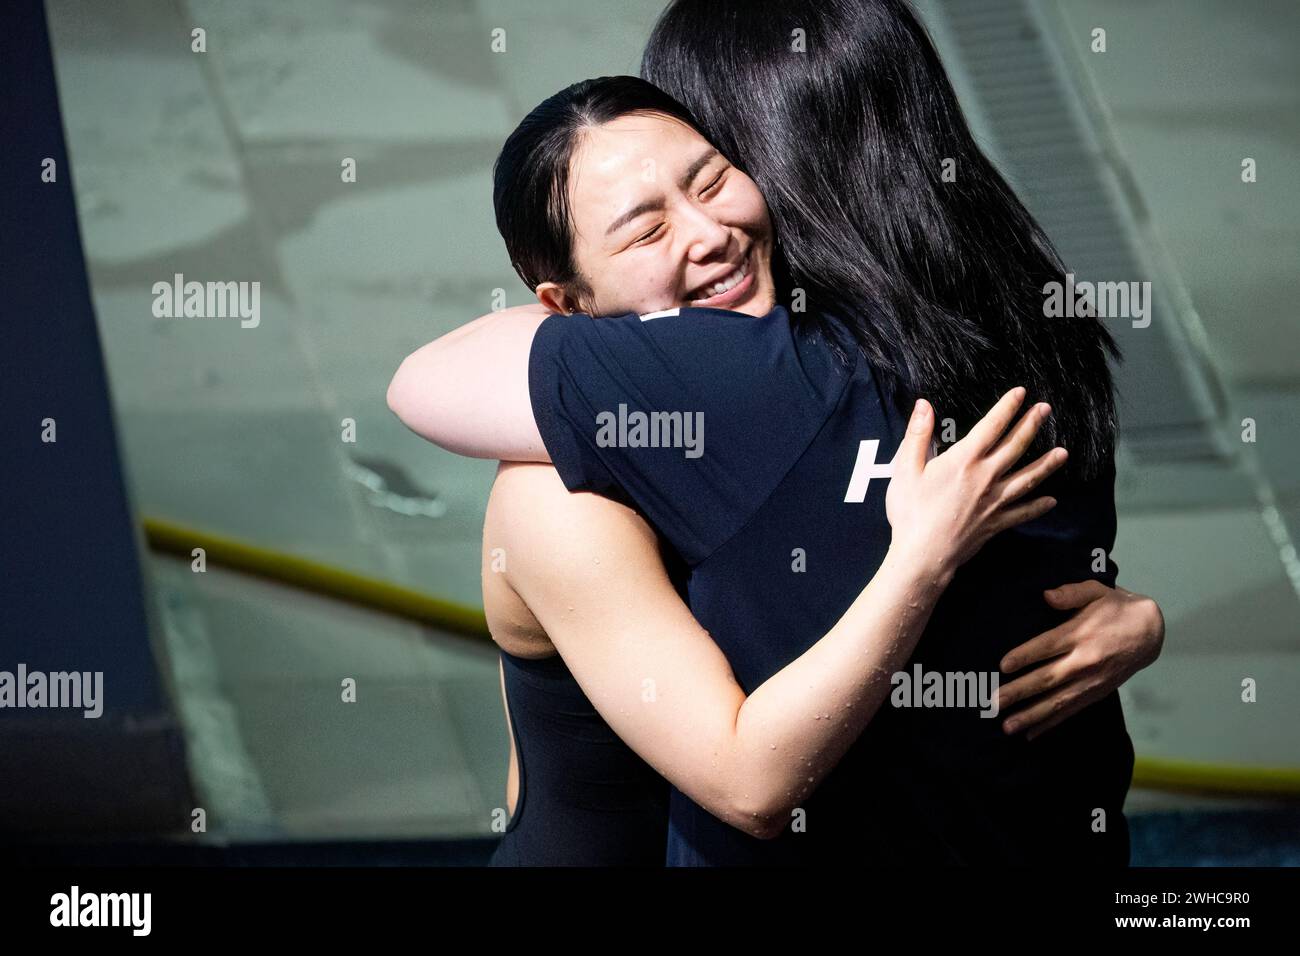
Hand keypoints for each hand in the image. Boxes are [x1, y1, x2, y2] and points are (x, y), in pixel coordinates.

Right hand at [885, 386, 1067, 580]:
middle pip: (1016, 446)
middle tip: (1046, 410)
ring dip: (1046, 464)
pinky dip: (1038, 506)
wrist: (923, 555)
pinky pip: (1023, 512)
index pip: (991, 426)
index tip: (1020, 393)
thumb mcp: (906, 469)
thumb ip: (918, 435)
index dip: (1007, 407)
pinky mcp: (996, 523)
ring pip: (1027, 478)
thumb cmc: (911, 512)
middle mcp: (985, 477)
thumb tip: (924, 405)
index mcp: (963, 460)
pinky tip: (1051, 501)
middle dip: (1032, 425)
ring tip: (1063, 453)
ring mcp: (994, 501)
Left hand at [997, 580, 1164, 739]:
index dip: (1024, 656)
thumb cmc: (1115, 607)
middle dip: (1018, 692)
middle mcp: (1085, 661)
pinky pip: (1071, 711)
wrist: (1151, 631)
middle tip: (992, 703)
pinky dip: (1050, 724)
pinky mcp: (1097, 693)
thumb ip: (1070, 592)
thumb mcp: (1096, 590)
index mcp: (1080, 634)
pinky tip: (1030, 734)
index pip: (1047, 647)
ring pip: (1057, 702)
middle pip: (1047, 679)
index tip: (1002, 666)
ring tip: (1006, 726)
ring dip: (1031, 716)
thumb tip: (1046, 595)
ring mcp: (1091, 681)